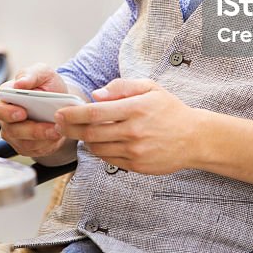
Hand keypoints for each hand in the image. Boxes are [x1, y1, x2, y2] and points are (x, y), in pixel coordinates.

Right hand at [0, 63, 68, 158]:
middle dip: (33, 130)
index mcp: (3, 98)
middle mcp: (5, 119)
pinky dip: (48, 145)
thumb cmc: (46, 84)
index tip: (22, 113)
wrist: (60, 101)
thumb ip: (30, 74)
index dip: (6, 113)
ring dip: (43, 139)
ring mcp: (14, 135)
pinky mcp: (26, 146)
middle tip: (51, 127)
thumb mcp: (42, 72)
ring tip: (59, 131)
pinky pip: (35, 151)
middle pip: (11, 130)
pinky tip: (58, 137)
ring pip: (24, 143)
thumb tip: (20, 84)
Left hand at [54, 78, 198, 174]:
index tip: (60, 112)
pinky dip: (98, 151)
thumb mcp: (149, 87)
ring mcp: (135, 150)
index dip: (73, 113)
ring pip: (98, 148)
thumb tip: (96, 94)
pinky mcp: (137, 165)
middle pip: (91, 132)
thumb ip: (121, 86)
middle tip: (58, 124)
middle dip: (70, 129)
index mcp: (135, 108)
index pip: (95, 112)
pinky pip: (109, 159)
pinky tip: (98, 142)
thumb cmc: (169, 110)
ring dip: (83, 140)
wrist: (194, 138)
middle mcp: (134, 131)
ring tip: (79, 132)